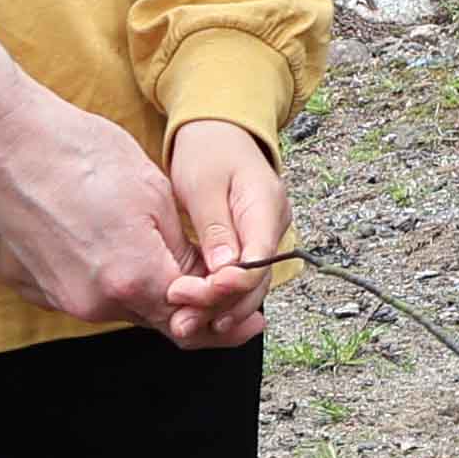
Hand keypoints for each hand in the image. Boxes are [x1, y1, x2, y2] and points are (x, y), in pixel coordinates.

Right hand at [0, 0, 205, 323]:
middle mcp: (100, 302)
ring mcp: (71, 300)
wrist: (4, 142)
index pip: (196, 317)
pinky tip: (146, 261)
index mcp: (134, 278)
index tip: (253, 314)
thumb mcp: (154, 193)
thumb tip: (208, 276)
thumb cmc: (77, 151)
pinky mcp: (52, 289)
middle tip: (237, 305)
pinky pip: (105, 300)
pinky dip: (132, 289)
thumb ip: (184, 248)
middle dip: (203, 314)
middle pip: (166, 323)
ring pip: (135, 312)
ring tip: (194, 274)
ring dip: (165, 299)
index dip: (228, 314)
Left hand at [159, 122, 281, 349]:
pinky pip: (242, 276)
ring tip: (186, 325)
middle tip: (183, 323)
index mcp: (266, 205)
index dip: (229, 286)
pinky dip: (221, 296)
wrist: (220, 132)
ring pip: (250, 284)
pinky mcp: (252, 243)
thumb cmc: (209, 150)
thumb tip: (226, 269)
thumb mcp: (203, 185)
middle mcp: (274, 225)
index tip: (194, 296)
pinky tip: (199, 312)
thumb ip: (216, 228)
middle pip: (257, 280)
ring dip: (219, 308)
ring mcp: (266, 236)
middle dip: (221, 306)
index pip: (258, 259)